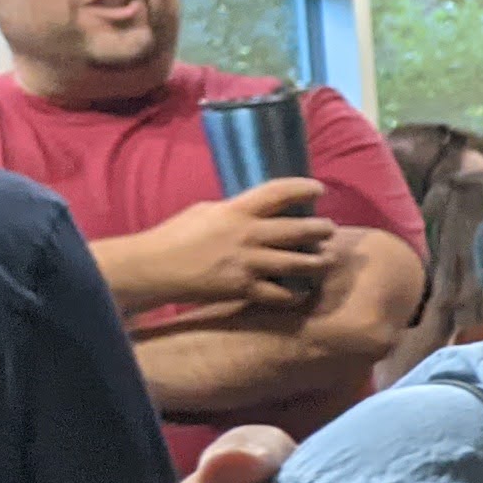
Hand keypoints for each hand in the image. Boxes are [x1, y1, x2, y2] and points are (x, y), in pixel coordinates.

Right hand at [127, 181, 334, 309]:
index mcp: (236, 210)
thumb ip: (235, 211)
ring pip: (299, 263)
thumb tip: (260, 209)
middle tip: (330, 230)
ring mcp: (247, 264)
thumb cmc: (175, 236)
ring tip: (326, 260)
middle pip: (299, 230)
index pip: (279, 192)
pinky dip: (295, 294)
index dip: (304, 187)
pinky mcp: (243, 289)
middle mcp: (247, 235)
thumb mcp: (206, 212)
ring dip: (318, 262)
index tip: (319, 188)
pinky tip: (302, 291)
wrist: (152, 268)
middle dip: (322, 229)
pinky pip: (280, 294)